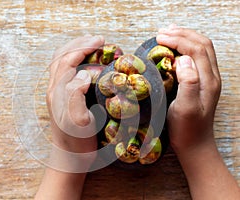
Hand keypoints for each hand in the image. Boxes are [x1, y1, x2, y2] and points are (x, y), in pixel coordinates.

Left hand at [47, 35, 103, 153]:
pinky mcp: (62, 99)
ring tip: (92, 46)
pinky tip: (87, 63)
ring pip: (61, 63)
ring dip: (76, 50)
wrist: (69, 159)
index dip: (83, 47)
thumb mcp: (78, 121)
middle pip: (61, 57)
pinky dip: (76, 61)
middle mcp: (54, 89)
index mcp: (57, 92)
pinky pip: (65, 72)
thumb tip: (83, 74)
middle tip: (98, 40)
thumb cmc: (77, 143)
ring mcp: (57, 94)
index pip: (67, 60)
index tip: (101, 41)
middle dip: (79, 44)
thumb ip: (75, 95)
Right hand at [156, 25, 239, 199]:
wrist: (194, 143)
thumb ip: (188, 82)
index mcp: (208, 81)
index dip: (179, 40)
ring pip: (202, 49)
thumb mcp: (185, 108)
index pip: (197, 50)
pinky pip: (197, 58)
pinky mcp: (201, 83)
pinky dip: (185, 47)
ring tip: (169, 33)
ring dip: (186, 37)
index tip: (160, 37)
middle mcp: (211, 77)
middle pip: (202, 44)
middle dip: (183, 34)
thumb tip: (183, 59)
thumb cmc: (187, 128)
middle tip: (162, 32)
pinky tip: (174, 49)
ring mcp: (207, 79)